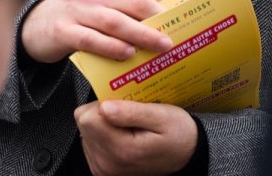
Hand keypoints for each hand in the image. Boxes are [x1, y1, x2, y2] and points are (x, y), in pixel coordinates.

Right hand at [21, 0, 172, 62]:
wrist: (38, 25)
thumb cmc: (82, 14)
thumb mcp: (105, 1)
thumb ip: (132, 1)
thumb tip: (167, 8)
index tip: (181, 13)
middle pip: (128, 1)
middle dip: (154, 17)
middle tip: (175, 32)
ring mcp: (74, 9)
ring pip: (112, 20)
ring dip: (139, 33)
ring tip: (159, 45)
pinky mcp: (61, 31)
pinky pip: (89, 39)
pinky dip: (110, 46)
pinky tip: (127, 53)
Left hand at [74, 100, 197, 175]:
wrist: (187, 156)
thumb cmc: (178, 134)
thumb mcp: (162, 116)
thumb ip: (131, 112)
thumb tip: (104, 106)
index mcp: (121, 149)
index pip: (88, 117)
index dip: (104, 103)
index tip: (124, 104)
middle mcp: (107, 163)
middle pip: (84, 123)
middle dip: (102, 112)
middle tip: (128, 113)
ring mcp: (103, 169)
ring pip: (86, 131)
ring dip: (103, 123)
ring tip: (128, 125)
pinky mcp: (102, 169)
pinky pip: (90, 141)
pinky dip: (104, 134)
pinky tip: (123, 134)